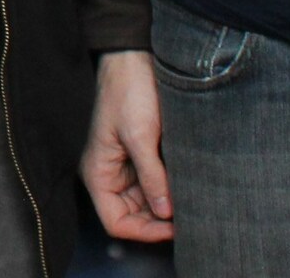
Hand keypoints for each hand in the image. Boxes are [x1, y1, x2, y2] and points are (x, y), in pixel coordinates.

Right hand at [82, 49, 174, 242]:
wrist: (134, 57)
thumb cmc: (127, 90)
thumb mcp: (140, 135)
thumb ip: (151, 176)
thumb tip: (166, 213)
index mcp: (98, 172)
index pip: (116, 222)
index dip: (144, 231)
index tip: (174, 227)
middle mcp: (110, 173)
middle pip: (133, 216)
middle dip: (159, 220)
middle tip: (189, 215)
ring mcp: (126, 166)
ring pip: (147, 203)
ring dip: (167, 204)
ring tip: (191, 199)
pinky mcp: (142, 155)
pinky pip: (155, 183)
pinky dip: (171, 188)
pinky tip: (187, 184)